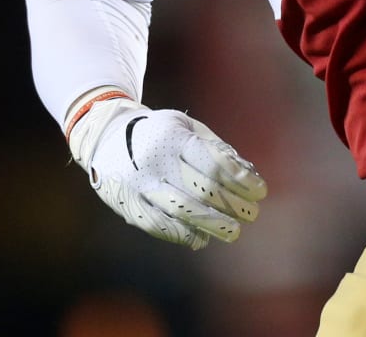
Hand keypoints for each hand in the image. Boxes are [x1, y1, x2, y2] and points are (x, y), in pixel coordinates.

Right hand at [68, 94, 266, 247]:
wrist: (105, 138)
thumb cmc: (158, 131)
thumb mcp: (185, 126)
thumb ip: (214, 146)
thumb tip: (246, 171)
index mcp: (173, 137)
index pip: (214, 162)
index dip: (241, 179)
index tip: (260, 190)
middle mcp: (156, 162)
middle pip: (202, 190)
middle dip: (233, 205)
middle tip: (253, 214)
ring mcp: (141, 186)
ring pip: (183, 212)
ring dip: (213, 225)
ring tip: (234, 232)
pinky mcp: (130, 206)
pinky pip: (161, 226)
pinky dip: (184, 235)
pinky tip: (202, 238)